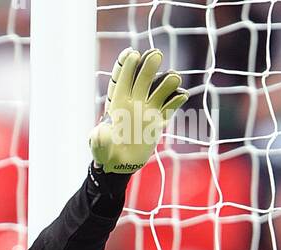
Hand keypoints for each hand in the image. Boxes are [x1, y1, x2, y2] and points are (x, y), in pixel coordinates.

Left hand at [89, 48, 187, 174]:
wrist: (120, 165)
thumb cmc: (105, 153)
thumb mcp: (99, 148)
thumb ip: (98, 140)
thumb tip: (99, 131)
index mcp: (118, 104)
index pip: (122, 80)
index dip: (127, 66)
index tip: (133, 54)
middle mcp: (134, 102)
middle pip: (143, 79)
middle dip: (149, 66)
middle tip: (156, 55)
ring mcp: (148, 110)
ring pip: (159, 90)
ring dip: (167, 82)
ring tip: (174, 78)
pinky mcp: (158, 121)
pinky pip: (170, 108)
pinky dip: (176, 100)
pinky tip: (182, 95)